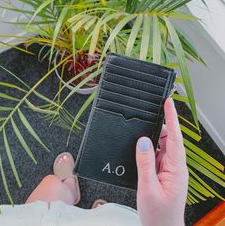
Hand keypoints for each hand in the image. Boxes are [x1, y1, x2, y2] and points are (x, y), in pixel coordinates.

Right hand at [136, 98, 187, 225]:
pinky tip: (141, 147)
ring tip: (140, 132)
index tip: (168, 103)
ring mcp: (170, 169)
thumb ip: (145, 163)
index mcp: (176, 169)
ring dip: (153, 138)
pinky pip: (157, 154)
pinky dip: (149, 148)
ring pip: (162, 146)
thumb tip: (142, 141)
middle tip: (148, 115)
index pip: (176, 138)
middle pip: (169, 139)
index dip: (172, 118)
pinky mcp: (164, 172)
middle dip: (160, 126)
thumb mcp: (148, 189)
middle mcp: (175, 166)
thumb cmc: (158, 215)